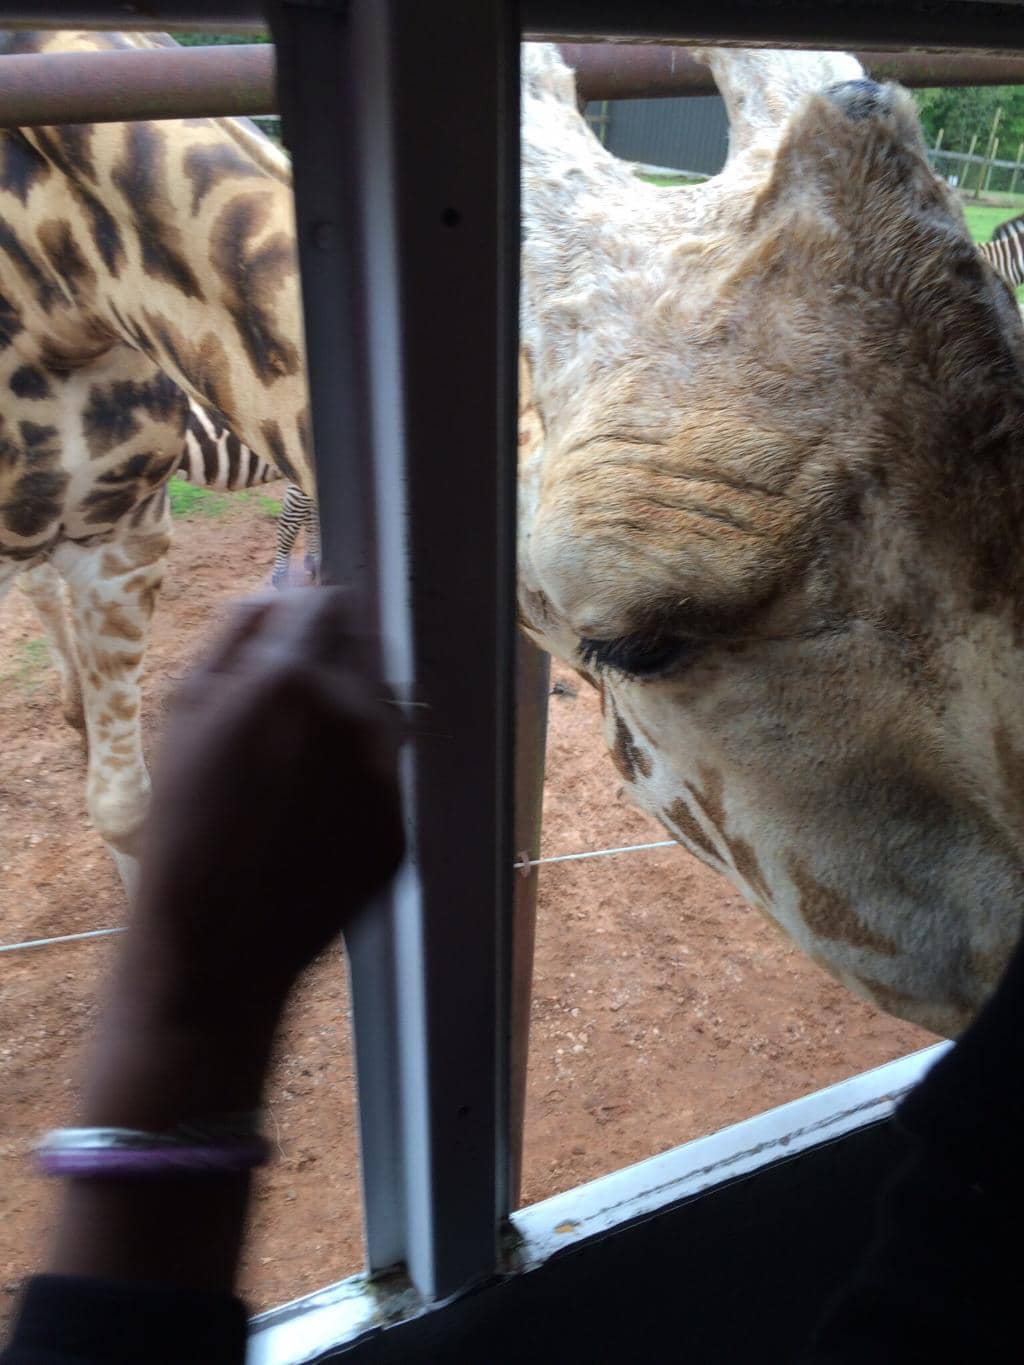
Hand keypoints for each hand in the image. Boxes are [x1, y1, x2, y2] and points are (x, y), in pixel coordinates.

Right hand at [129, 588, 404, 1030]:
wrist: (217, 943)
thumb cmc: (184, 824)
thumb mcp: (185, 711)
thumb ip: (239, 632)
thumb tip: (285, 584)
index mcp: (295, 679)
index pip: (333, 602)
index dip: (308, 611)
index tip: (292, 630)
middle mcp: (356, 720)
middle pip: (368, 650)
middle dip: (333, 660)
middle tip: (286, 704)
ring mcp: (388, 777)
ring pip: (384, 712)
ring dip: (349, 717)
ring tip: (293, 767)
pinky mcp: (402, 827)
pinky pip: (388, 776)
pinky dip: (359, 778)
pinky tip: (311, 814)